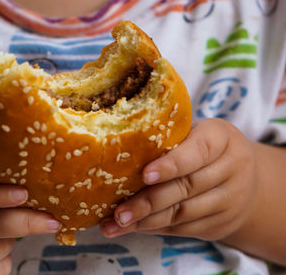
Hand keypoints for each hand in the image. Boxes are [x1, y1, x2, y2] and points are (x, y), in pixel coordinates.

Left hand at [100, 118, 257, 240]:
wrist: (244, 177)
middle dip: (148, 202)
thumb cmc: (200, 147)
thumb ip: (164, 139)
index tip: (144, 175)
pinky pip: (184, 229)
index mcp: (221, 137)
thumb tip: (116, 152)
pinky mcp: (222, 223)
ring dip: (146, 221)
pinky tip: (131, 228)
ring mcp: (231, 199)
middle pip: (186, 187)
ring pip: (183, 213)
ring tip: (116, 224)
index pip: (198, 151)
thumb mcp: (191, 133)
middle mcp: (233, 168)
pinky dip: (154, 229)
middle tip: (119, 212)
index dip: (171, 165)